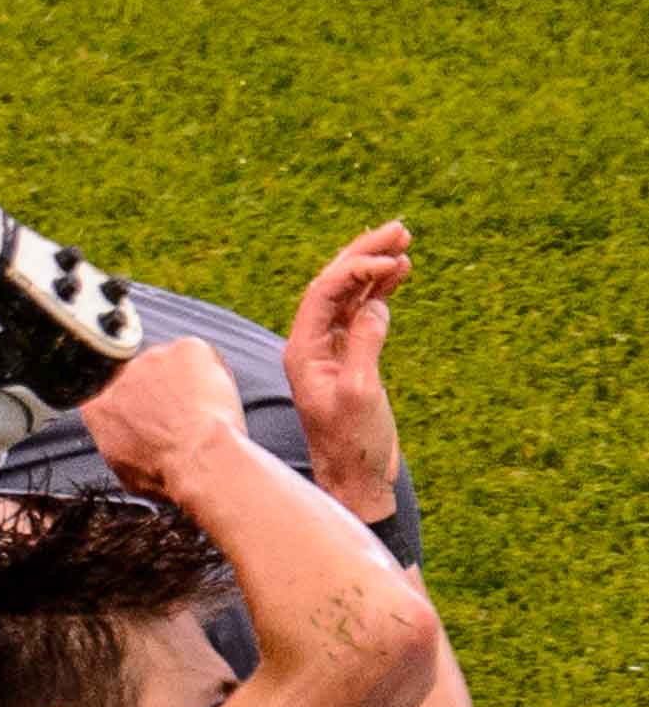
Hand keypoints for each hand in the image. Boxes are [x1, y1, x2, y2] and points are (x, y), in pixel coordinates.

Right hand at [78, 338, 246, 504]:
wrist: (197, 460)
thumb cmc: (165, 473)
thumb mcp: (124, 470)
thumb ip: (119, 444)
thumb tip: (129, 445)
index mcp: (97, 405)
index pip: (112, 397)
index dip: (135, 406)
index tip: (150, 416)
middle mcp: (120, 374)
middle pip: (140, 375)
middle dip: (159, 391)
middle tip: (180, 416)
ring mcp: (153, 357)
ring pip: (171, 363)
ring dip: (183, 381)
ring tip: (200, 412)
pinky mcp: (187, 348)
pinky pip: (199, 355)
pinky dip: (209, 372)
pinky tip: (213, 400)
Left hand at [284, 222, 410, 520]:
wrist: (356, 478)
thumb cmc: (352, 444)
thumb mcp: (359, 392)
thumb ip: (364, 345)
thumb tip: (374, 306)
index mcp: (302, 353)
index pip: (322, 295)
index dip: (354, 269)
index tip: (390, 259)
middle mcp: (311, 347)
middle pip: (333, 286)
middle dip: (364, 255)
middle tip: (399, 228)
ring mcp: (330, 352)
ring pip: (349, 297)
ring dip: (374, 268)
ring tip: (404, 242)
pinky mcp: (351, 360)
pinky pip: (361, 315)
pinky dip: (380, 293)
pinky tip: (399, 275)